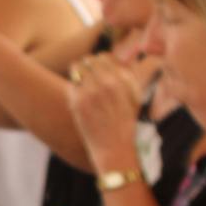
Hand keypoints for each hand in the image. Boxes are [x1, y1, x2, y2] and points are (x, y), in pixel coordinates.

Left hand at [69, 51, 152, 169]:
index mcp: (123, 80)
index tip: (97, 70)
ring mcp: (92, 91)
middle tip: (86, 77)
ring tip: (80, 84)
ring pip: (76, 68)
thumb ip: (127, 76)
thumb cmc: (124, 123)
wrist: (114, 148)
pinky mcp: (78, 101)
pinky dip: (73, 88)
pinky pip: (71, 84)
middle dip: (86, 66)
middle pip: (89, 60)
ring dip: (77, 74)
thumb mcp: (134, 97)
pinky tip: (78, 98)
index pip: (104, 57)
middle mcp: (108, 83)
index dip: (99, 62)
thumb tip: (118, 60)